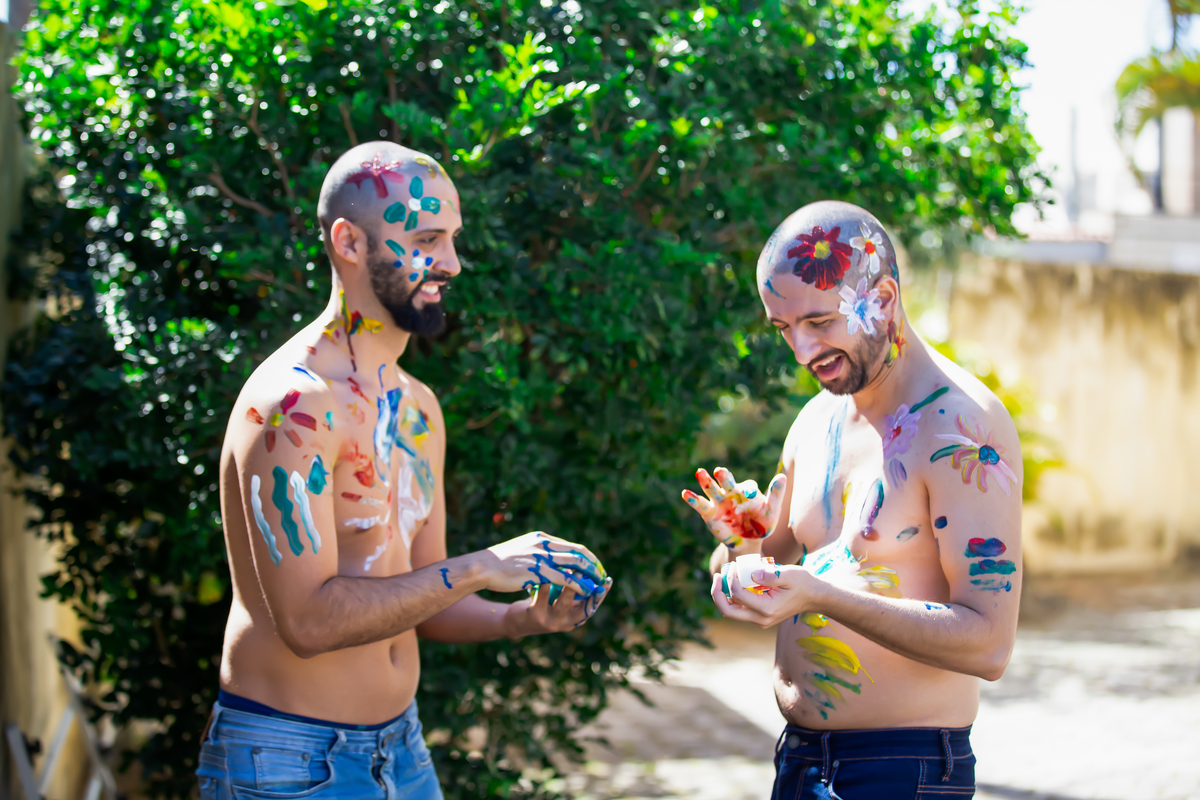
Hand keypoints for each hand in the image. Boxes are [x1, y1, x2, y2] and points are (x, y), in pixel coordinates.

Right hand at [483, 531, 607, 595]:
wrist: (483, 566)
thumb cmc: (498, 562)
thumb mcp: (521, 550)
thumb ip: (536, 552)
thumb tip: (547, 556)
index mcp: (541, 539)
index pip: (571, 546)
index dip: (585, 556)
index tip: (593, 565)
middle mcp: (545, 545)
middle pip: (577, 552)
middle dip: (593, 564)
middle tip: (602, 574)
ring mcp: (542, 557)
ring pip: (575, 564)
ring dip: (590, 574)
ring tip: (599, 583)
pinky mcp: (539, 571)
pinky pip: (565, 578)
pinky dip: (578, 584)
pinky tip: (586, 592)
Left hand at [503, 577, 613, 637]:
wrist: (516, 620)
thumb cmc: (541, 604)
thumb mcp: (559, 600)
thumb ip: (573, 590)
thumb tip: (589, 569)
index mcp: (573, 618)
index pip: (592, 606)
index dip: (601, 595)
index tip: (608, 580)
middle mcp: (565, 622)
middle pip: (583, 609)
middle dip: (591, 594)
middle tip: (595, 577)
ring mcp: (550, 621)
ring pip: (564, 604)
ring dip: (570, 588)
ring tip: (573, 571)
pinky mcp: (535, 616)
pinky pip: (543, 598)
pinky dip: (547, 585)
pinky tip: (549, 573)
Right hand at [682, 467, 786, 548]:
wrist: (748, 542)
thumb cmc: (762, 524)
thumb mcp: (772, 511)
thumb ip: (776, 495)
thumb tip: (783, 476)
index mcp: (747, 491)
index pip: (747, 487)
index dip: (747, 491)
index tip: (748, 495)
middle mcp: (731, 493)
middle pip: (727, 482)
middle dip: (723, 477)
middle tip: (720, 471)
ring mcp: (719, 502)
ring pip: (712, 489)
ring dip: (706, 481)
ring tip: (700, 472)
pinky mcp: (709, 513)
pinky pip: (700, 505)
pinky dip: (693, 499)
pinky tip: (685, 493)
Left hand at [711, 563, 822, 628]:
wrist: (814, 597)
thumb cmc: (803, 583)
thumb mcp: (789, 574)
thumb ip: (770, 575)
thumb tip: (752, 574)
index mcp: (767, 609)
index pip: (738, 595)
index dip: (731, 579)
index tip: (734, 565)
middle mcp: (761, 619)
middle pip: (728, 611)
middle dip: (717, 593)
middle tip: (717, 575)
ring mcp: (759, 620)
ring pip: (731, 612)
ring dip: (723, 595)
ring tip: (722, 577)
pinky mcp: (759, 617)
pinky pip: (739, 609)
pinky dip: (732, 597)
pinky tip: (733, 582)